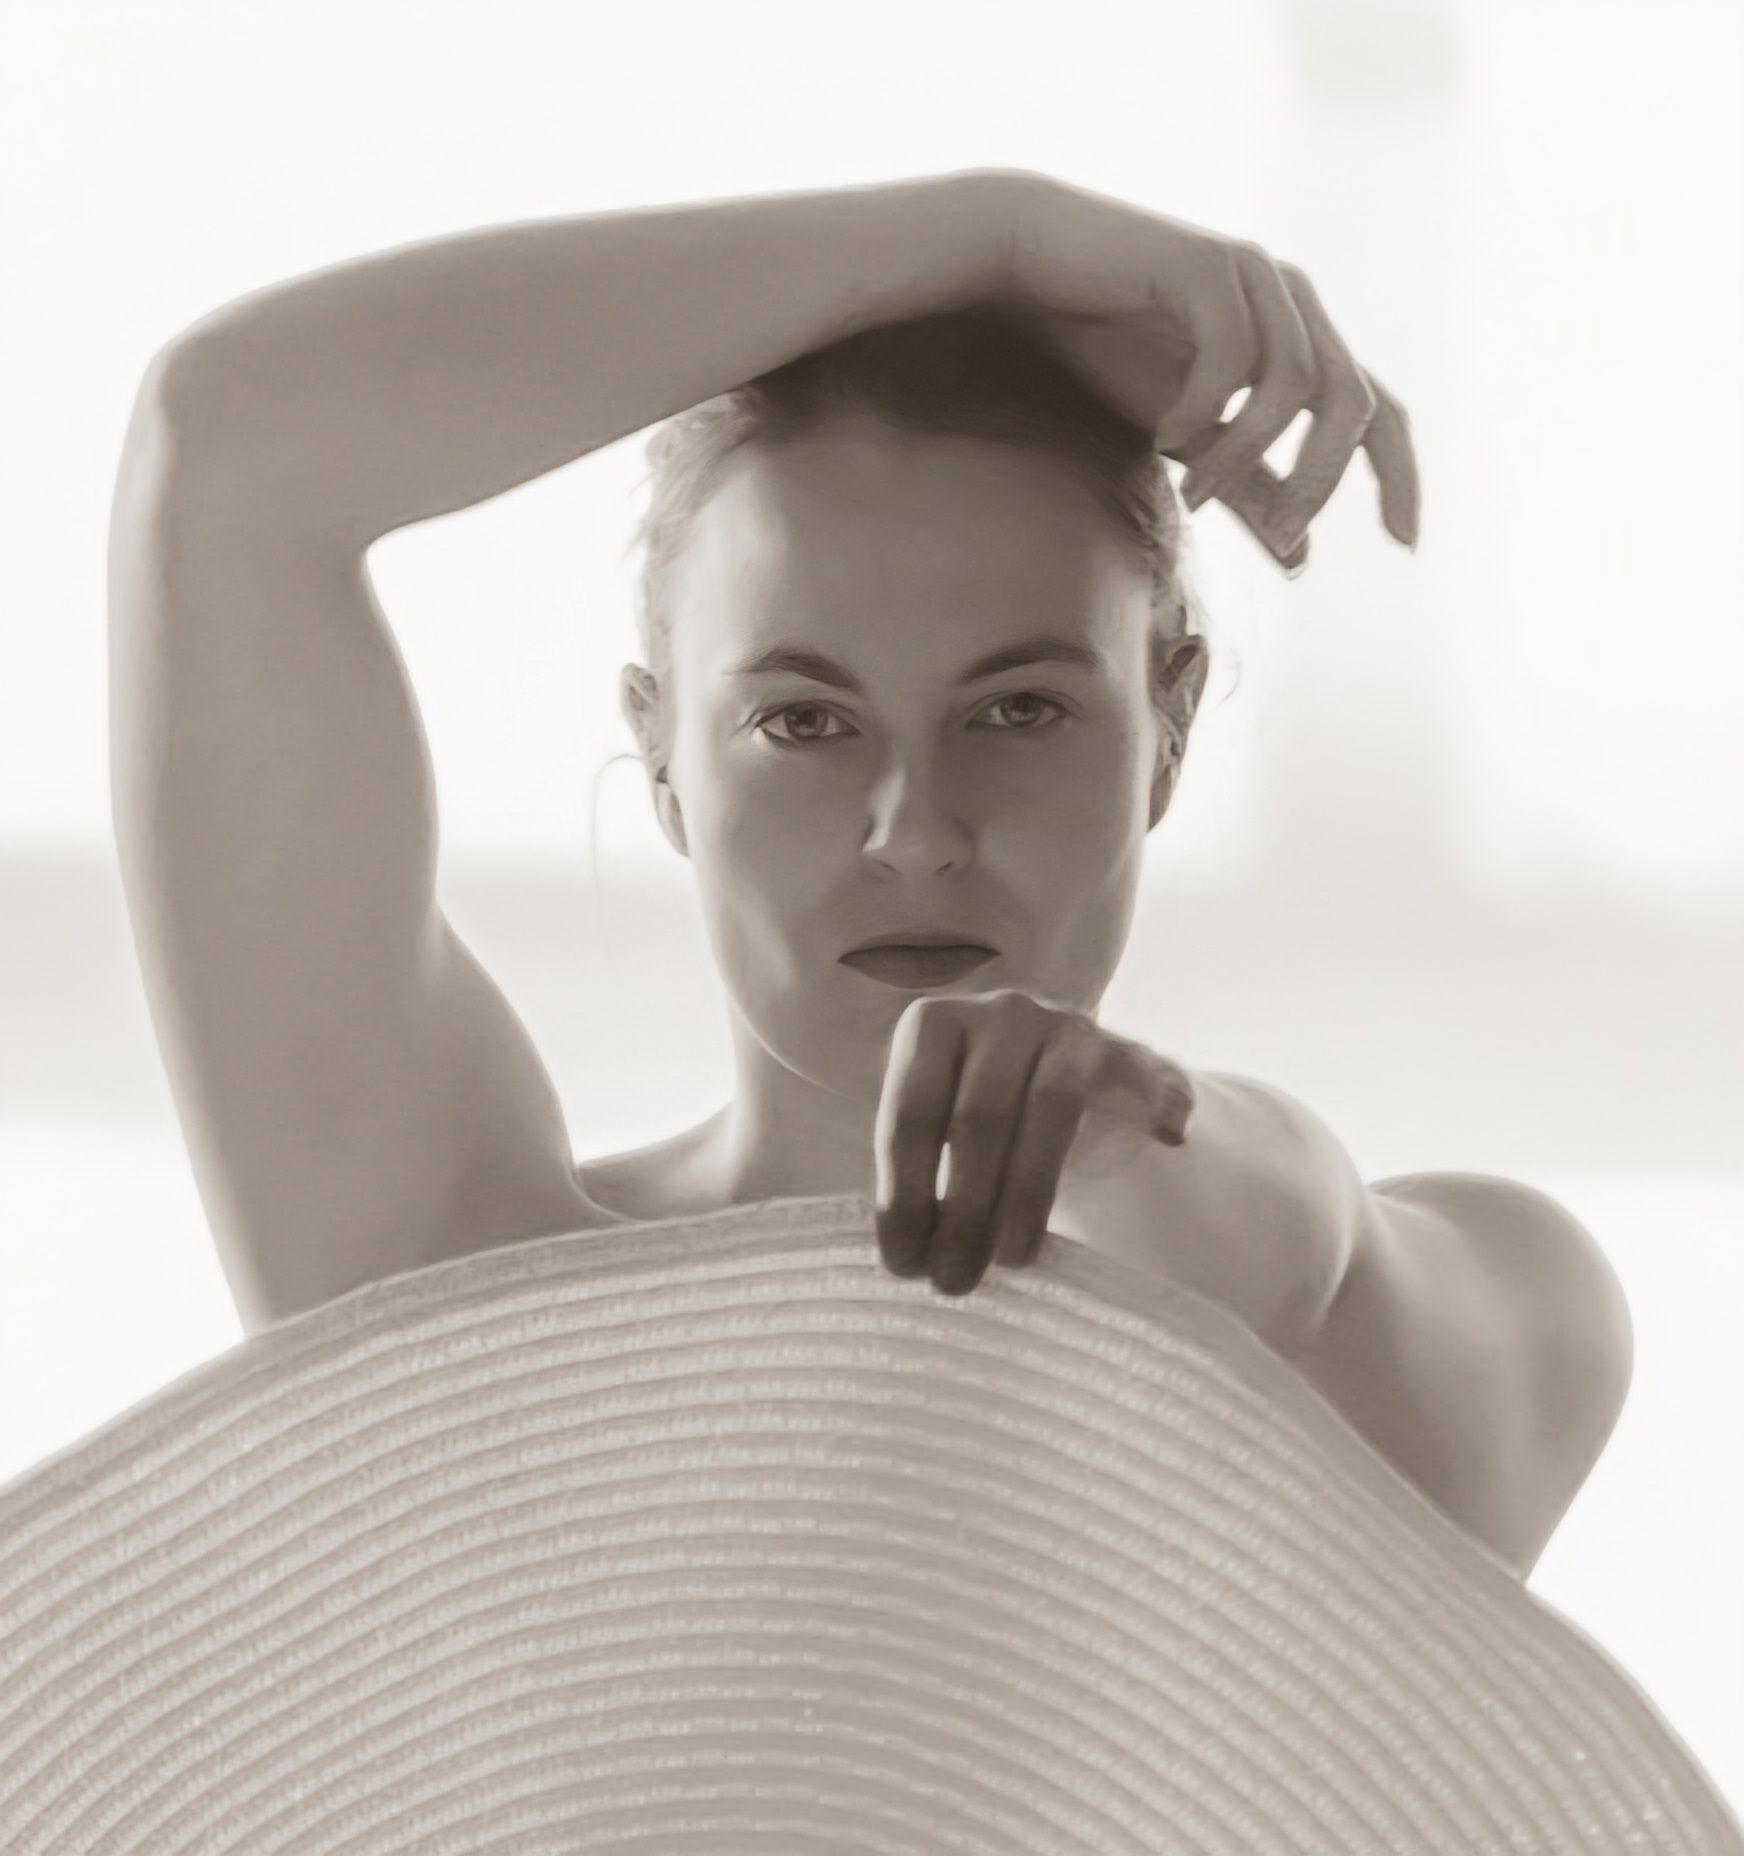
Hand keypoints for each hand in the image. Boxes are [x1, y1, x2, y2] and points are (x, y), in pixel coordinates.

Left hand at [872, 987, 1194, 1295]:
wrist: (1042, 1053)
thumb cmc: (966, 1103)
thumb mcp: (930, 1121)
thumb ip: (918, 1173)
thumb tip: (908, 1256)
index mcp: (932, 1026)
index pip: (912, 1114)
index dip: (906, 1193)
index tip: (903, 1262)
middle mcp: (998, 1013)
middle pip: (981, 1117)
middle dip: (965, 1209)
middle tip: (955, 1280)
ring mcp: (1063, 1025)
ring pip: (1052, 1108)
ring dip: (1028, 1193)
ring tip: (1013, 1260)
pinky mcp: (1119, 1048)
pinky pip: (1146, 1078)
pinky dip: (1159, 1106)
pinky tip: (1168, 1142)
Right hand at [991, 169, 1419, 568]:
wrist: (1031, 273)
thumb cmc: (1107, 346)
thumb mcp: (1189, 437)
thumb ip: (1247, 488)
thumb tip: (1300, 557)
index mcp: (1300, 342)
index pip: (1378, 411)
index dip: (1400, 475)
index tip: (1405, 543)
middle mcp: (1292, 304)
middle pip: (1353, 403)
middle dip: (1320, 479)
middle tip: (1279, 537)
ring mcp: (1255, 278)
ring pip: (1294, 385)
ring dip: (1246, 455)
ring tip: (1196, 493)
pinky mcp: (1209, 265)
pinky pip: (1233, 356)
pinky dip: (1205, 409)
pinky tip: (1164, 434)